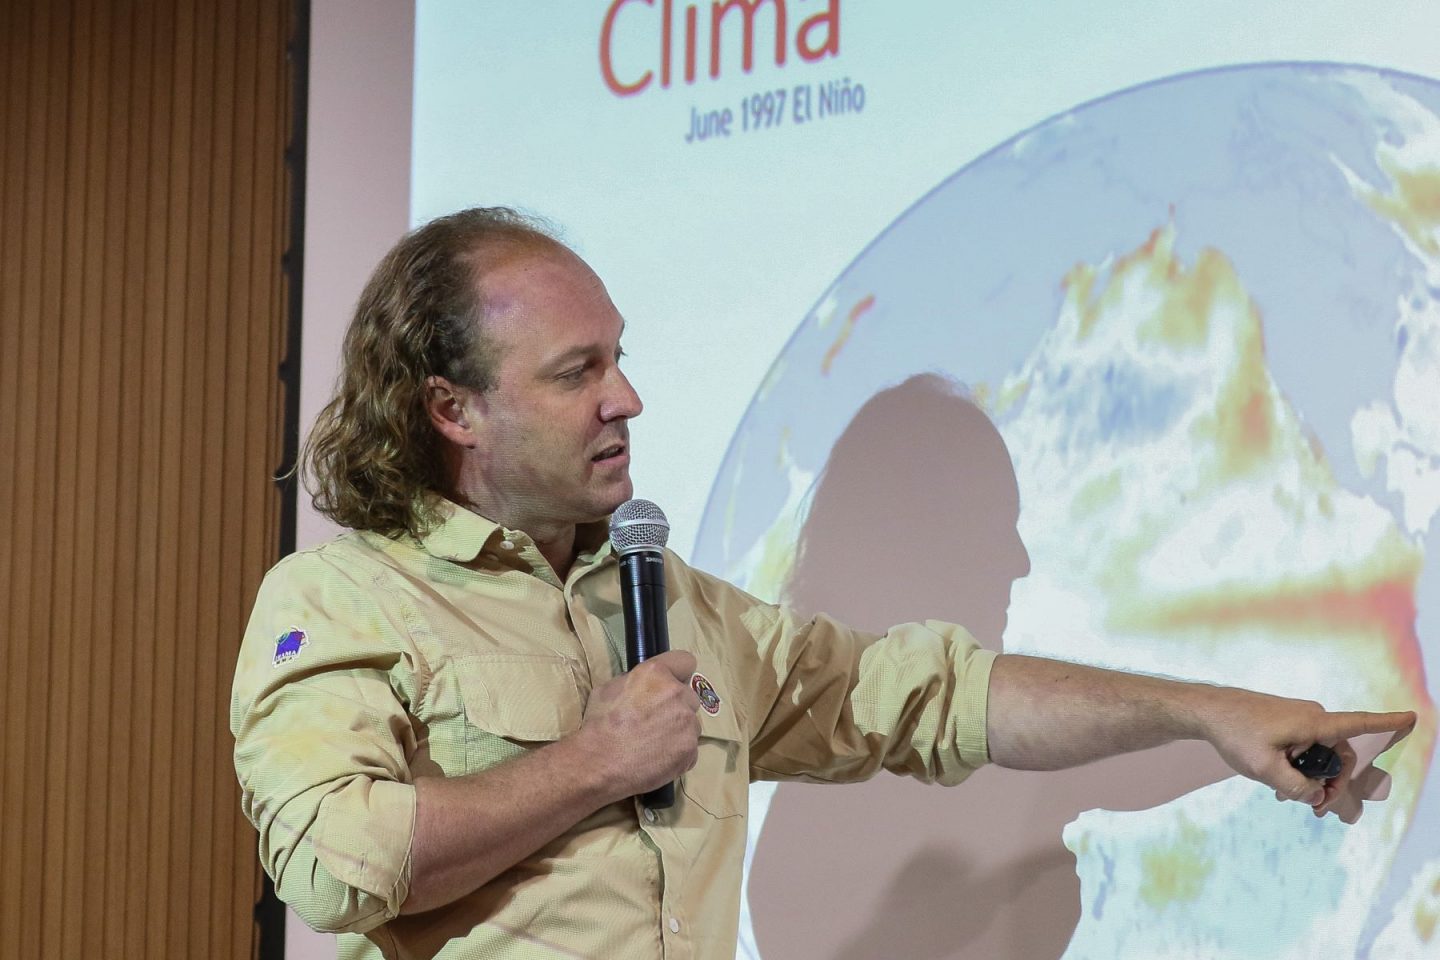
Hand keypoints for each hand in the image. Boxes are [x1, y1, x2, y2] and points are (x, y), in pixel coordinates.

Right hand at [580, 650, 702, 800]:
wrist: (598, 765)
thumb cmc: (598, 726)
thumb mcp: (608, 689)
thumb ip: (635, 681)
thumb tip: (646, 685)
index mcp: (655, 673)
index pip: (685, 661)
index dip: (678, 673)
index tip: (672, 683)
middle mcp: (677, 693)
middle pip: (689, 696)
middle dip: (677, 706)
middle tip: (656, 720)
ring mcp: (687, 723)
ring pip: (691, 723)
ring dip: (678, 730)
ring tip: (654, 744)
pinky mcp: (690, 749)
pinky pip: (690, 748)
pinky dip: (678, 754)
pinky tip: (658, 759)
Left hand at [1196, 686, 1414, 820]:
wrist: (1206, 711)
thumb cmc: (1234, 733)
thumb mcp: (1264, 769)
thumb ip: (1297, 787)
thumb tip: (1317, 796)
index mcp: (1314, 723)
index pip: (1359, 724)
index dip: (1388, 723)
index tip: (1413, 717)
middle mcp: (1312, 717)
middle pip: (1340, 755)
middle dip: (1333, 783)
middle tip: (1317, 810)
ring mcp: (1299, 718)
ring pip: (1320, 754)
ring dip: (1313, 778)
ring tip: (1291, 799)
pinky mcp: (1287, 722)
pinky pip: (1305, 748)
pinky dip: (1299, 767)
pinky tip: (1282, 786)